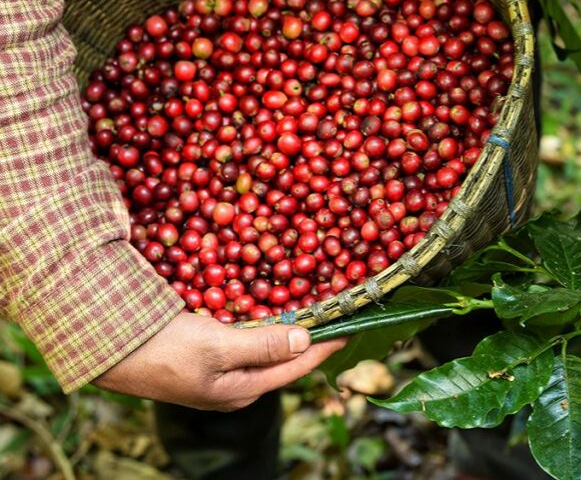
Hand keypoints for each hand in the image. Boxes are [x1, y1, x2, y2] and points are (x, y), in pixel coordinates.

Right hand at [93, 312, 345, 410]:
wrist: (108, 348)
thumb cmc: (163, 350)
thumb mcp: (217, 347)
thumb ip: (264, 345)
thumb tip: (306, 339)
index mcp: (243, 390)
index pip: (297, 366)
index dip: (326, 345)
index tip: (352, 325)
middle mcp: (237, 386)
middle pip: (286, 360)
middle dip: (312, 337)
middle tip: (337, 313)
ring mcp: (222, 373)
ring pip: (267, 349)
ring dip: (290, 330)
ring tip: (315, 309)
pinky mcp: (207, 357)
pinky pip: (247, 340)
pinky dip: (265, 326)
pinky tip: (273, 310)